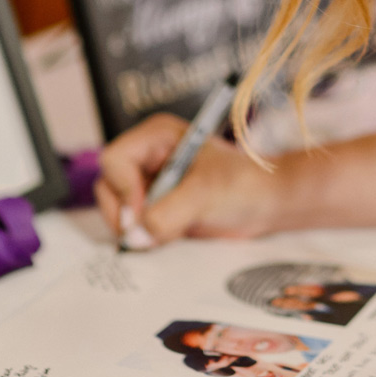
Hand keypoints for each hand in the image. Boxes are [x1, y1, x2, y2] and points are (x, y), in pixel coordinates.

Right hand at [94, 113, 283, 246]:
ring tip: (163, 236)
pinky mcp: (156, 208)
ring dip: (134, 229)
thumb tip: (137, 236)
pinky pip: (133, 226)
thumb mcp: (207, 193)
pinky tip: (165, 240)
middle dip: (124, 215)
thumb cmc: (244, 183)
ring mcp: (150, 184)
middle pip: (109, 186)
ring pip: (117, 210)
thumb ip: (170, 211)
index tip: (141, 217)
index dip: (123, 190)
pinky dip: (143, 238)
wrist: (266, 203)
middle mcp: (148, 157)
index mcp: (157, 136)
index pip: (115, 160)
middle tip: (148, 236)